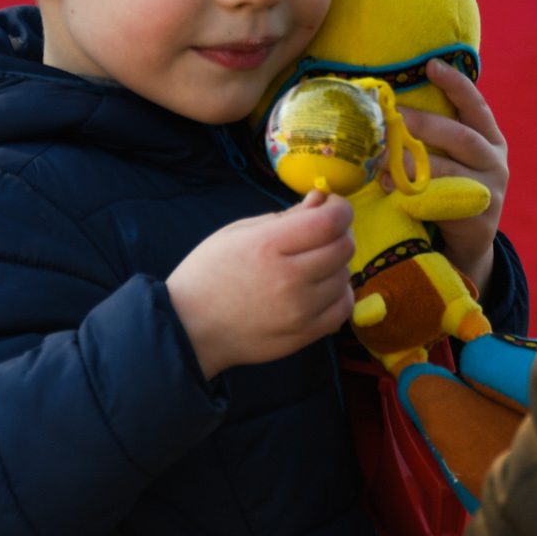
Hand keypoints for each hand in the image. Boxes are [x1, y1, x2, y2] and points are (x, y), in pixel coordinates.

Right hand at [167, 191, 354, 379]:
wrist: (190, 327)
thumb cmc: (210, 272)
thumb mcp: (239, 231)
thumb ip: (286, 216)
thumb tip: (321, 200)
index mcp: (268, 245)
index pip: (330, 221)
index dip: (340, 208)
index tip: (333, 205)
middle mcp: (289, 278)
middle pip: (344, 247)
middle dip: (340, 232)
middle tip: (322, 231)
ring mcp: (300, 311)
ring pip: (345, 275)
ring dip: (336, 263)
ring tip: (313, 262)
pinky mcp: (304, 335)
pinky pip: (344, 307)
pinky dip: (339, 292)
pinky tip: (322, 287)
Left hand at [392, 59, 508, 293]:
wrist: (466, 244)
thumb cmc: (449, 189)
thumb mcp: (452, 158)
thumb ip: (436, 136)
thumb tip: (389, 104)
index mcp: (490, 139)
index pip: (476, 105)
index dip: (456, 84)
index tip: (432, 65)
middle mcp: (496, 161)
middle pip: (460, 136)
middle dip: (423, 125)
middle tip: (390, 118)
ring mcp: (490, 191)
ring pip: (450, 170)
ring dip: (412, 164)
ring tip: (381, 160)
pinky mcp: (479, 219)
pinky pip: (443, 202)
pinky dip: (414, 194)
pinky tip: (390, 188)